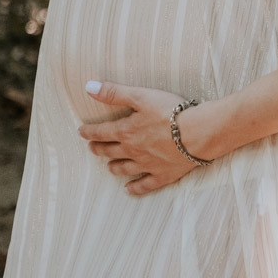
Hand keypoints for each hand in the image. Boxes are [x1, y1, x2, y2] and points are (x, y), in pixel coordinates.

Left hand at [79, 81, 215, 195]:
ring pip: (124, 169)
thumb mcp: (140, 96)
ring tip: (108, 166)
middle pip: (110, 152)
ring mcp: (147, 165)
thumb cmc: (170, 111)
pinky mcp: (162, 175)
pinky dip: (135, 188)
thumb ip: (114, 93)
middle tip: (92, 148)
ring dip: (114, 167)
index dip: (89, 132)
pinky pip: (145, 185)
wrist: (197, 133)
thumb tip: (88, 87)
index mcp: (126, 131)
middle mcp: (132, 151)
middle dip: (99, 149)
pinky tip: (129, 190)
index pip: (101, 132)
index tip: (81, 132)